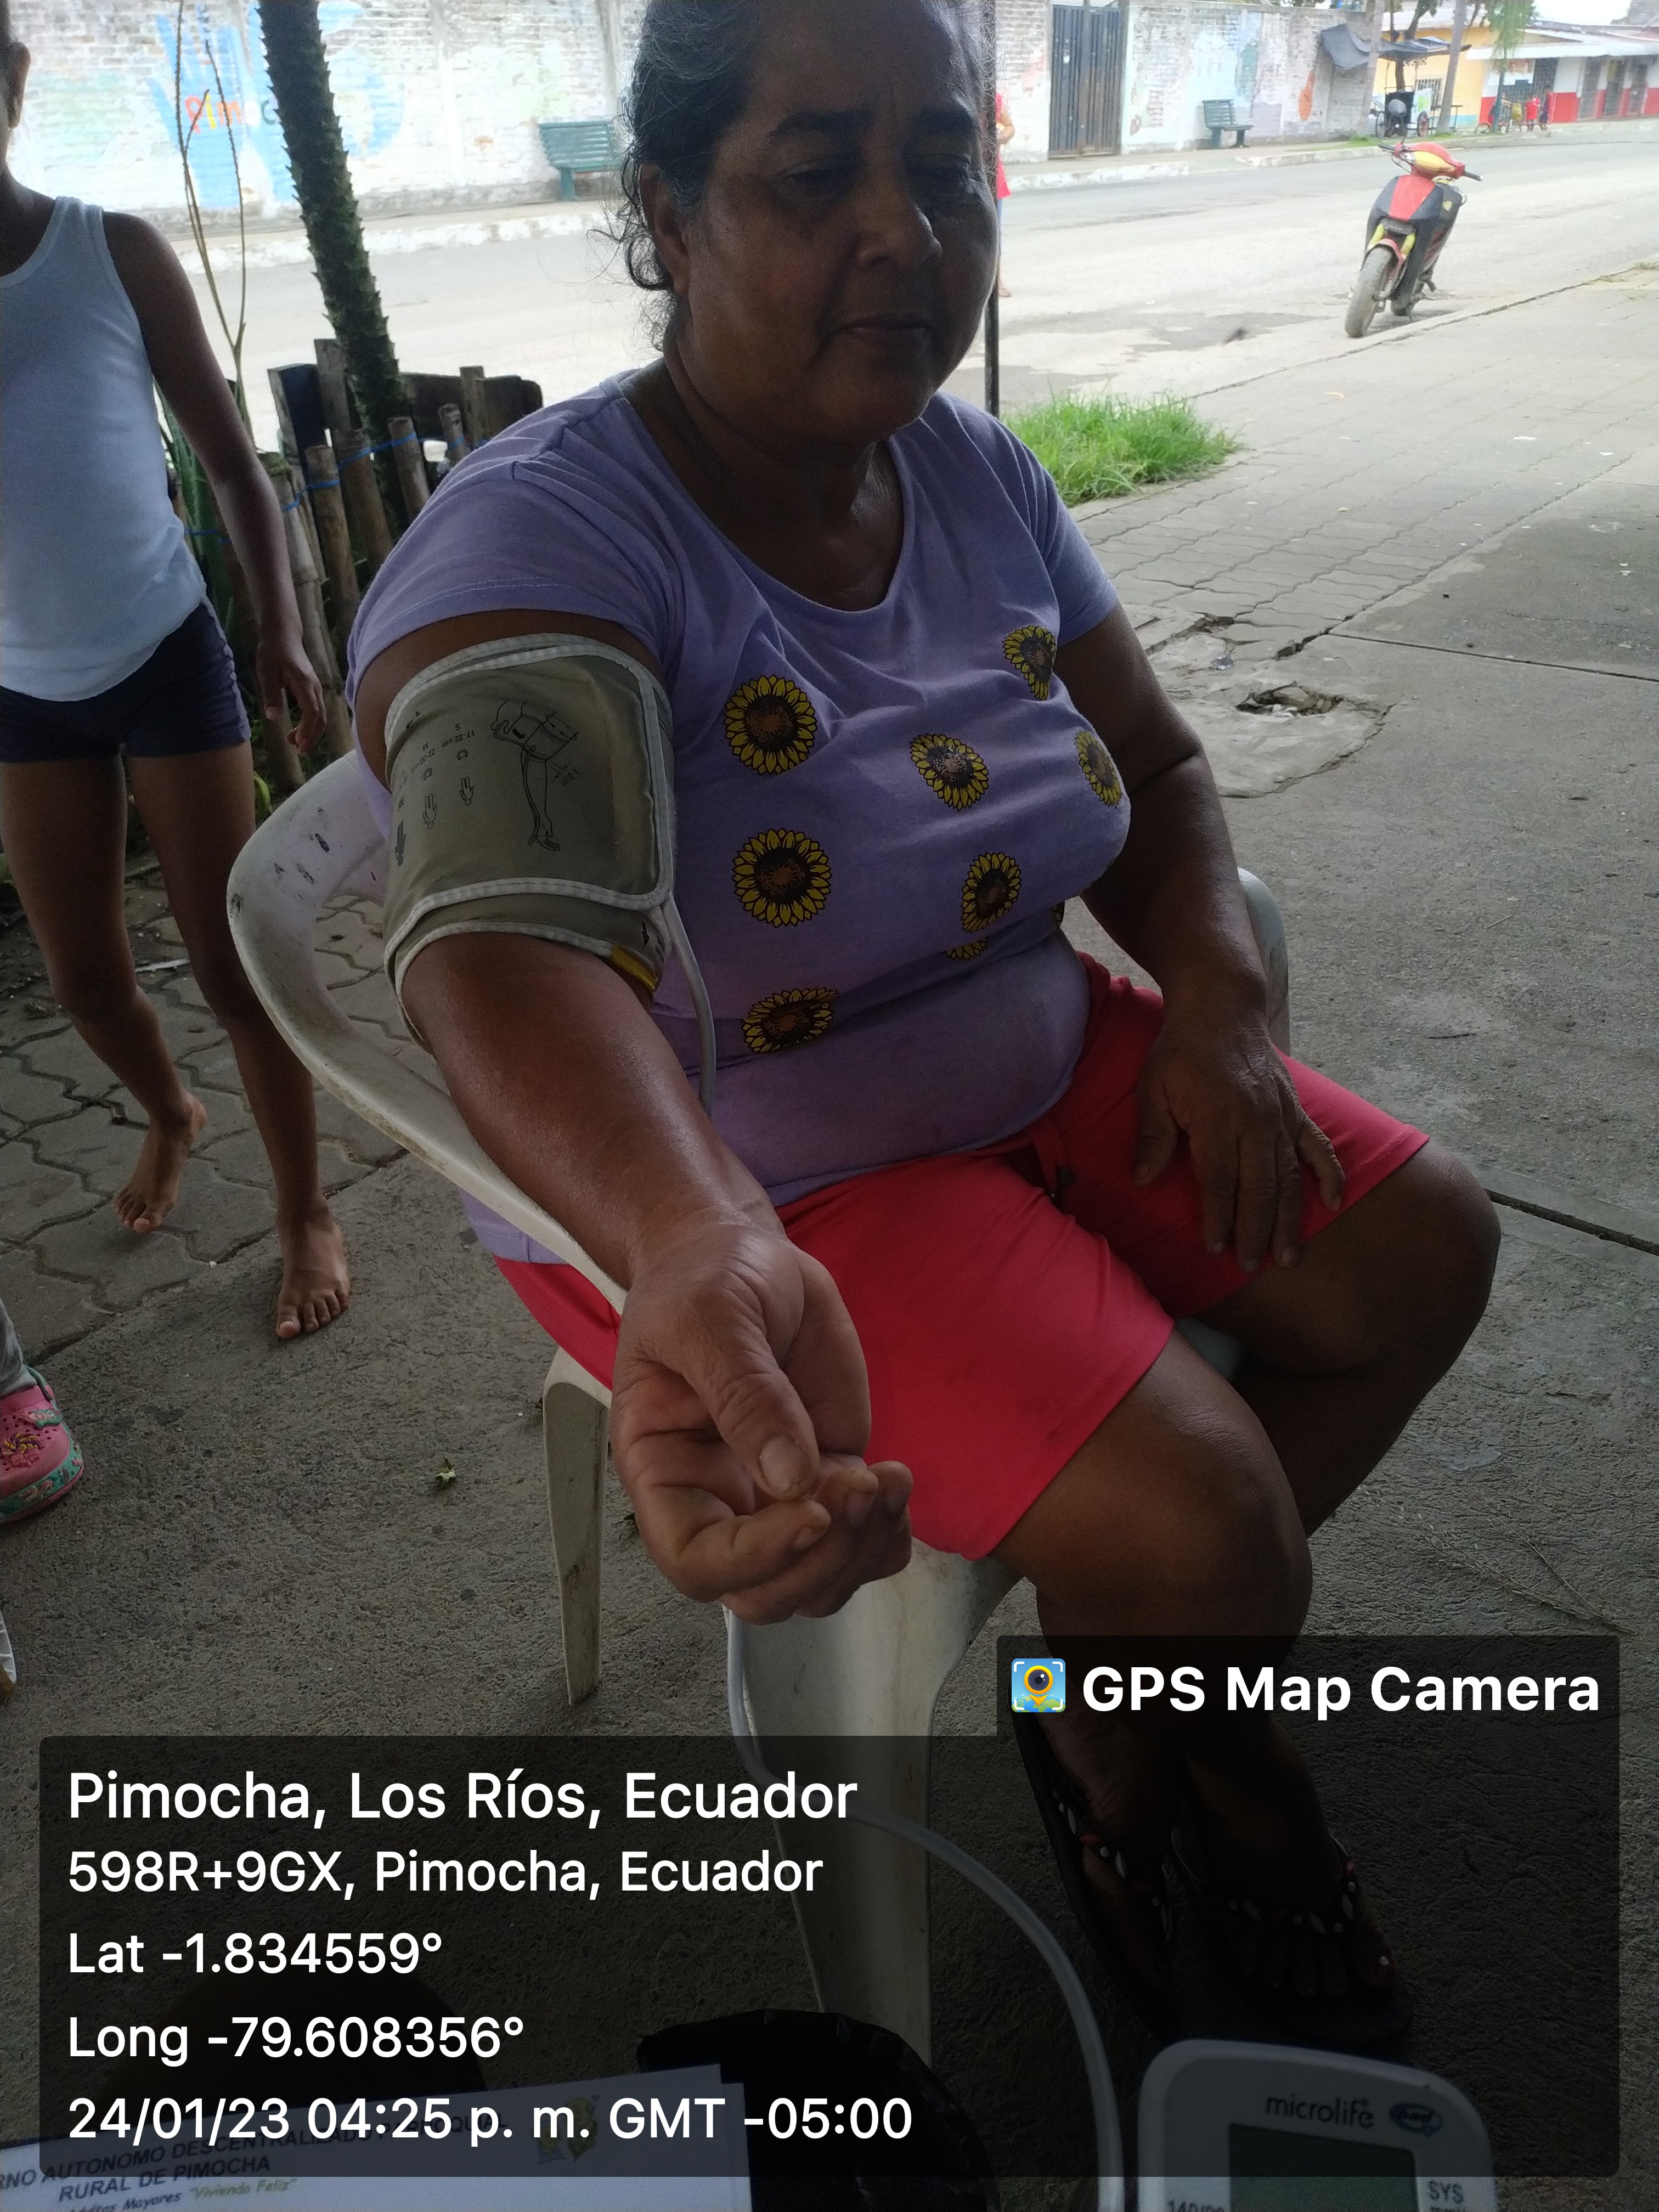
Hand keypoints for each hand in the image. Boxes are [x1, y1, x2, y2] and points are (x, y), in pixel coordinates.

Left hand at [256, 628, 325, 754]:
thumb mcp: (266, 672)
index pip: (312, 712)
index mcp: (304, 683)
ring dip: (310, 733)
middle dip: (311, 737)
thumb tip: (273, 718)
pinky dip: (309, 725)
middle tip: (298, 752)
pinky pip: (316, 711)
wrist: (284, 634)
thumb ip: (271, 695)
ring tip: (294, 744)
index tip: (297, 743)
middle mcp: (314, 687)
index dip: (307, 729)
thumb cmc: (273, 651)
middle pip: (321, 718)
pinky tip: (297, 731)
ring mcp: (316, 688)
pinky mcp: (313, 689)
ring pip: (320, 716)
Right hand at [608, 1216, 911, 1622]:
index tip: (810, 1510)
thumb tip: (789, 1477)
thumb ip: (744, 1394)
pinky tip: (898, 1479)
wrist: (738, 1254)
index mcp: (664, 1472)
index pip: (695, 1561)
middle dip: (821, 1558)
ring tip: (889, 1477)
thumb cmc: (701, 1281)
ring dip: (864, 1549)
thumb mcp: (710, 1320)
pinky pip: (863, 1543)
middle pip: (765, 1591)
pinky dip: (890, 1533)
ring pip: (819, 1580)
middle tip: (859, 1484)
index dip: (752, 1557)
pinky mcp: (829, 1474)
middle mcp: (717, 1499)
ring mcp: (777, 1495)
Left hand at [1132, 989, 1342, 1273]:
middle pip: (1260, 1187)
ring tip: (1289, 1255)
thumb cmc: (1181, 1051)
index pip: (1220, 1180)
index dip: (1219, 1217)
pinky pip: (1318, 1147)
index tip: (1216, 1248)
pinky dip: (1329, 1174)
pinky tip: (1333, 1202)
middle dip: (1256, 1230)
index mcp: (1218, 1119)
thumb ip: (1152, 1135)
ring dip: (1290, 1218)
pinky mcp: (1295, 1110)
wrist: (1222, 1008)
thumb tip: (1143, 1181)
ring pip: (1290, 1176)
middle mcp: (1255, 1122)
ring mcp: (1280, 1117)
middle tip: (1251, 1265)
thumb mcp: (1153, 1087)